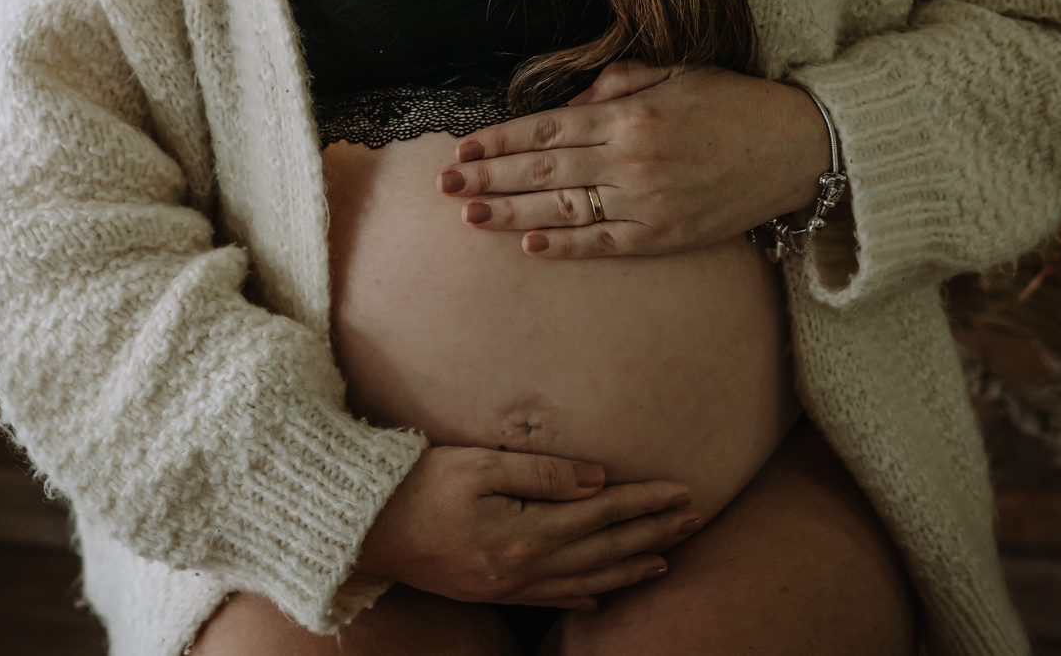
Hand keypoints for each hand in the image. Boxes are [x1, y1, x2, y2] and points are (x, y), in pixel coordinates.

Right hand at [354, 445, 697, 609]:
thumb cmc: (419, 484)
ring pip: (586, 579)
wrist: (366, 528)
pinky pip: (553, 597)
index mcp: (525, 533)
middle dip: (653, 534)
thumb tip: (598, 479)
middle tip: (695, 519)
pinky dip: (587, 594)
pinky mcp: (493, 590)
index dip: (646, 501)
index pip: (603, 514)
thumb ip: (542, 471)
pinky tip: (605, 593)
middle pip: (604, 550)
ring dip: (631, 567)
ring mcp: (508, 585)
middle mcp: (524, 568)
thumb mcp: (480, 463)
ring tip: (667, 557)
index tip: (683, 491)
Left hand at [438, 61, 831, 258]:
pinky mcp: (666, 235)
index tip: (465, 145)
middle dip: (489, 176)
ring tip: (469, 214)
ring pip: (563, 209)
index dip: (501, 139)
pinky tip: (530, 245)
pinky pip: (605, 243)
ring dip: (512, 213)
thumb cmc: (735, 103)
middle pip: (543, 171)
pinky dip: (566, 246)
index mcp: (629, 114)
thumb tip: (572, 96)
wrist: (797, 146)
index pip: (547, 129)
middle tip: (445, 182)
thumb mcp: (677, 72)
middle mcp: (630, 158)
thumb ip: (620, 81)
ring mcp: (647, 201)